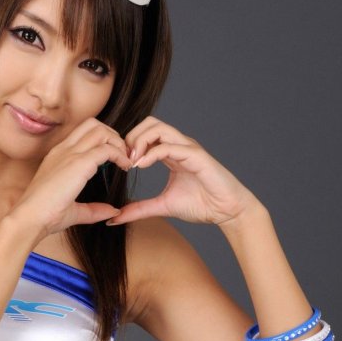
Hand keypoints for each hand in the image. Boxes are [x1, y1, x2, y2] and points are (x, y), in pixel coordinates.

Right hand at [9, 118, 131, 237]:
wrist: (30, 218)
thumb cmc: (44, 216)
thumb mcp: (73, 211)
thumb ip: (94, 209)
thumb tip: (112, 212)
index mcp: (58, 156)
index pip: (83, 133)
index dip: (103, 141)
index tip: (114, 158)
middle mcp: (63, 150)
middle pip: (93, 124)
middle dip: (112, 136)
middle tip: (122, 155)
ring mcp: (70, 154)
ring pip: (100, 130)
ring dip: (117, 142)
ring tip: (125, 160)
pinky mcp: (78, 163)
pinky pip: (106, 149)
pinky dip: (119, 155)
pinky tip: (125, 167)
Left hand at [106, 117, 259, 225]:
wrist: (226, 211)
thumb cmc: (201, 205)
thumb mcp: (162, 206)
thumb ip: (139, 209)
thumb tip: (115, 218)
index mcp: (171, 152)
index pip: (145, 134)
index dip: (128, 144)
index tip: (119, 164)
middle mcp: (179, 145)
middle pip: (149, 123)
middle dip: (131, 137)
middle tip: (123, 160)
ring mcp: (188, 148)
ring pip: (158, 127)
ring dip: (139, 141)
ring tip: (131, 162)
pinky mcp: (196, 156)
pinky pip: (169, 146)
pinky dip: (152, 153)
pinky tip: (141, 166)